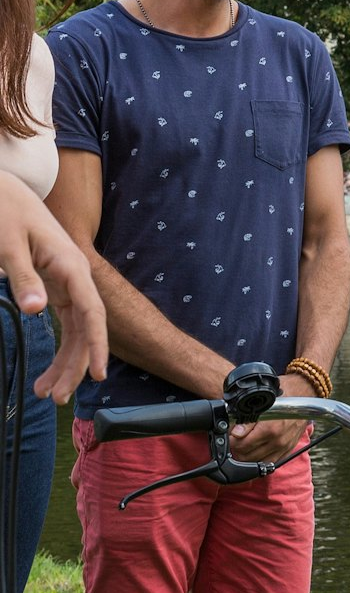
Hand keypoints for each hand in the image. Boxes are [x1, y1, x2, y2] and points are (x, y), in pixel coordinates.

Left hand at [0, 185, 107, 402]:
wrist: (7, 194)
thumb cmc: (7, 215)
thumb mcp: (8, 246)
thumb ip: (23, 278)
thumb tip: (36, 313)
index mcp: (71, 266)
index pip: (91, 311)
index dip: (97, 344)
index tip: (98, 374)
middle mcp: (76, 277)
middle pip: (86, 328)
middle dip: (75, 364)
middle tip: (56, 398)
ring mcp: (68, 283)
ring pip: (76, 330)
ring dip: (66, 361)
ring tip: (46, 392)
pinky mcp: (57, 287)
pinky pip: (66, 323)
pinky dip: (59, 347)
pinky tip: (48, 369)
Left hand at [229, 370, 311, 463]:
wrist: (306, 390)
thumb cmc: (286, 391)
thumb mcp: (264, 400)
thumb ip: (248, 418)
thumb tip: (236, 432)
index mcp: (270, 429)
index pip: (241, 445)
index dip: (232, 440)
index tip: (232, 434)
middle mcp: (278, 441)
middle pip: (246, 456)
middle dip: (238, 448)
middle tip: (237, 438)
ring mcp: (284, 447)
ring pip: (256, 462)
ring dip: (247, 454)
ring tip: (246, 442)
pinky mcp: (288, 449)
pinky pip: (269, 463)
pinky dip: (260, 458)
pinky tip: (257, 448)